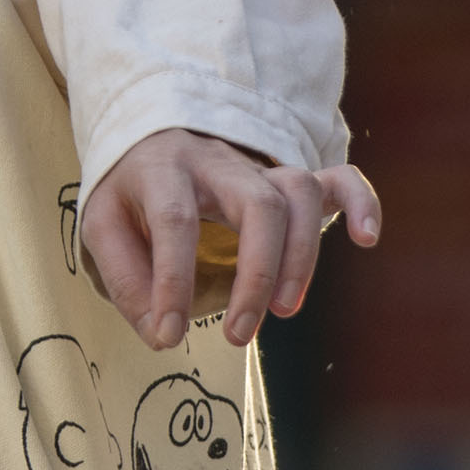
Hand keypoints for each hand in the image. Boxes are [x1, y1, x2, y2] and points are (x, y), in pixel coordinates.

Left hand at [81, 126, 386, 351]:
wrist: (154, 135)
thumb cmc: (132, 190)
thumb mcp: (103, 226)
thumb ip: (124, 280)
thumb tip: (161, 333)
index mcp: (162, 169)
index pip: (174, 221)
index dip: (172, 282)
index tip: (169, 334)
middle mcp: (218, 160)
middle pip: (256, 204)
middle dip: (255, 274)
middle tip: (238, 334)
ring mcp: (260, 166)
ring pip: (299, 195)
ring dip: (300, 257)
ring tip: (285, 310)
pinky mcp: (291, 178)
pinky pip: (339, 178)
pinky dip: (361, 203)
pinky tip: (366, 238)